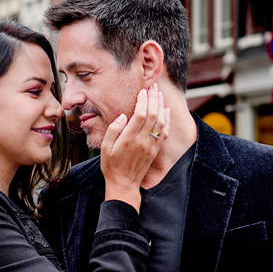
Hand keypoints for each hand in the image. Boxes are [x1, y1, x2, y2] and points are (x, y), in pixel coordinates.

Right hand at [100, 84, 168, 210]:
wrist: (124, 184)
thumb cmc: (111, 166)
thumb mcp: (105, 148)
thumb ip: (113, 130)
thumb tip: (123, 116)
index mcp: (129, 138)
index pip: (140, 114)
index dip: (143, 100)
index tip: (142, 91)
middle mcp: (142, 141)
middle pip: (153, 115)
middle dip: (154, 98)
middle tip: (153, 87)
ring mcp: (151, 146)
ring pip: (161, 122)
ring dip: (161, 106)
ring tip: (160, 94)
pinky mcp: (155, 150)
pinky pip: (165, 133)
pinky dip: (167, 120)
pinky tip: (166, 111)